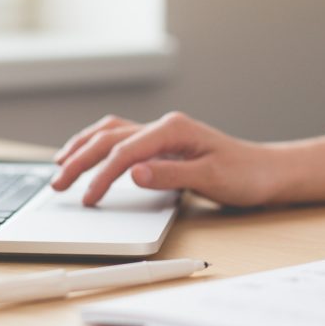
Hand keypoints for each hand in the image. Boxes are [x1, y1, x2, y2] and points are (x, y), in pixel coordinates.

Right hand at [51, 112, 272, 206]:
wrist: (266, 172)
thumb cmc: (245, 175)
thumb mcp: (211, 178)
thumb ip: (170, 175)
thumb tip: (133, 173)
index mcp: (173, 130)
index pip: (125, 152)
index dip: (102, 176)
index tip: (88, 199)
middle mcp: (164, 126)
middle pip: (109, 138)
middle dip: (79, 160)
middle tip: (57, 184)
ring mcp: (161, 133)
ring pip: (110, 133)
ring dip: (82, 147)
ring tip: (59, 165)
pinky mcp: (162, 144)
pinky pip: (120, 138)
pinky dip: (98, 146)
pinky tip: (87, 155)